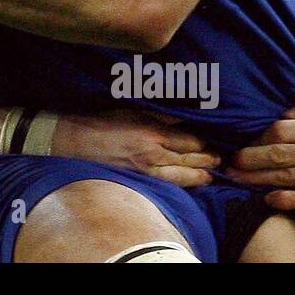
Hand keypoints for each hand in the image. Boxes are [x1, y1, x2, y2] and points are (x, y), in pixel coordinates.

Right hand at [52, 108, 218, 186]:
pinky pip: (166, 184)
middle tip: (220, 158)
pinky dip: (182, 184)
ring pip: (182, 176)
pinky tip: (190, 184)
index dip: (204, 141)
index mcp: (152, 133)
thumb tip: (183, 116)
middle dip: (208, 159)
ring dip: (199, 175)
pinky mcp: (139, 180)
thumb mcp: (132, 109)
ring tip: (210, 175)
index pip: (190, 140)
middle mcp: (153, 154)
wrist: (74, 141)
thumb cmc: (101, 121)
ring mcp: (147, 171)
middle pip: (191, 159)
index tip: (213, 139)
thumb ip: (160, 115)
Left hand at [224, 93, 294, 215]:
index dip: (256, 139)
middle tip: (230, 164)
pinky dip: (283, 200)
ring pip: (285, 177)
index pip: (279, 131)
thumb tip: (280, 107)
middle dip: (248, 160)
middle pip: (278, 155)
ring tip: (236, 179)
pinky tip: (267, 199)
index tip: (240, 144)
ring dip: (256, 180)